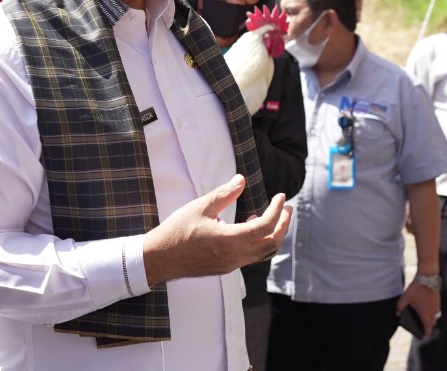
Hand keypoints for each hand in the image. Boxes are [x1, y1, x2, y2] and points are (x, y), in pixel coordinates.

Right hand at [143, 174, 290, 285]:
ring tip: (274, 216)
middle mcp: (234, 256)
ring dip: (274, 235)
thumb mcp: (200, 207)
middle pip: (271, 243)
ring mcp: (231, 265)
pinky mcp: (226, 267)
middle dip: (283, 224)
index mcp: (228, 241)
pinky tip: (251, 227)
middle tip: (287, 207)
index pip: (264, 226)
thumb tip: (241, 180)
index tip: (281, 196)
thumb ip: (224, 194)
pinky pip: (253, 257)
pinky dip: (261, 242)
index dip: (276, 210)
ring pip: (264, 253)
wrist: (159, 258)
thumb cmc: (177, 231)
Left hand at [397, 279, 439, 338]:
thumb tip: (397, 314)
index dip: (426, 333)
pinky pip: (436, 310)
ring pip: (435, 316)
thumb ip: (400, 307)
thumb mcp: (405, 297)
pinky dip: (432, 312)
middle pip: (432, 323)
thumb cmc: (416, 288)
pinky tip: (426, 308)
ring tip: (423, 317)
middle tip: (422, 327)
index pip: (427, 327)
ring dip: (430, 319)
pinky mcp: (438, 300)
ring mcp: (436, 306)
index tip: (423, 336)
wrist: (427, 277)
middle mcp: (433, 311)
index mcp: (425, 313)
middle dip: (428, 326)